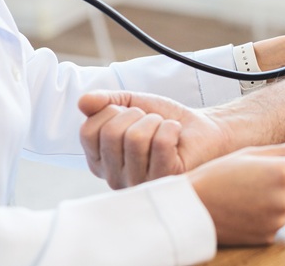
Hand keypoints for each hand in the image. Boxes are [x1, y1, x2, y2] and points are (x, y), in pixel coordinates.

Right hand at [78, 91, 228, 186]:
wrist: (201, 130)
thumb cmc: (164, 121)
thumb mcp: (130, 104)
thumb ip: (104, 102)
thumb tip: (82, 102)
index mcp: (101, 160)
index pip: (88, 131)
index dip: (111, 112)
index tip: (128, 114)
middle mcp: (115, 177)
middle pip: (110, 134)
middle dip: (135, 115)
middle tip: (150, 120)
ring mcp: (139, 183)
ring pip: (135, 138)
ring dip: (155, 121)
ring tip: (163, 128)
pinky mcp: (165, 181)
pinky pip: (160, 144)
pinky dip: (171, 128)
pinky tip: (176, 135)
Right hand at [189, 134, 284, 245]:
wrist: (193, 208)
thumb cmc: (217, 176)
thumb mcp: (250, 153)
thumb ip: (283, 148)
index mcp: (282, 173)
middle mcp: (284, 199)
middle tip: (274, 171)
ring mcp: (278, 219)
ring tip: (258, 189)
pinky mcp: (269, 235)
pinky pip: (282, 220)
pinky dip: (273, 212)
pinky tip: (253, 204)